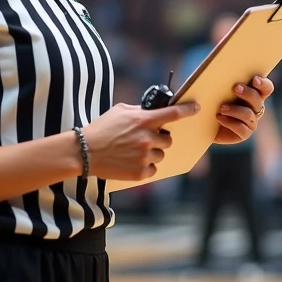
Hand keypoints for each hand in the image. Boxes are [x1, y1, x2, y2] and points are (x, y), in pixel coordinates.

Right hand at [84, 102, 199, 180]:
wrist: (84, 152)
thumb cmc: (101, 129)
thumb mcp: (120, 111)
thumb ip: (140, 111)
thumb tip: (154, 112)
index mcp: (143, 120)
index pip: (173, 114)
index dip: (188, 110)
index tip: (197, 109)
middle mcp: (147, 138)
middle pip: (168, 140)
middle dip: (159, 139)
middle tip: (144, 139)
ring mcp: (144, 157)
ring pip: (161, 155)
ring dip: (152, 153)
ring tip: (133, 151)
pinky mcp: (140, 173)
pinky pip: (153, 169)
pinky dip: (145, 166)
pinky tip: (130, 162)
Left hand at [215, 75, 273, 144]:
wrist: (206, 122)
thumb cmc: (213, 101)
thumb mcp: (218, 89)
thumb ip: (225, 82)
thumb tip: (222, 71)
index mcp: (254, 94)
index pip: (267, 88)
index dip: (263, 84)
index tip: (255, 79)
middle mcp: (256, 108)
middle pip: (258, 100)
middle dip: (248, 93)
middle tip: (235, 88)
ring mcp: (251, 122)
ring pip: (248, 114)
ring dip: (235, 110)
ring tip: (221, 108)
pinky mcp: (244, 134)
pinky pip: (242, 128)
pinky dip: (230, 122)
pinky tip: (219, 117)